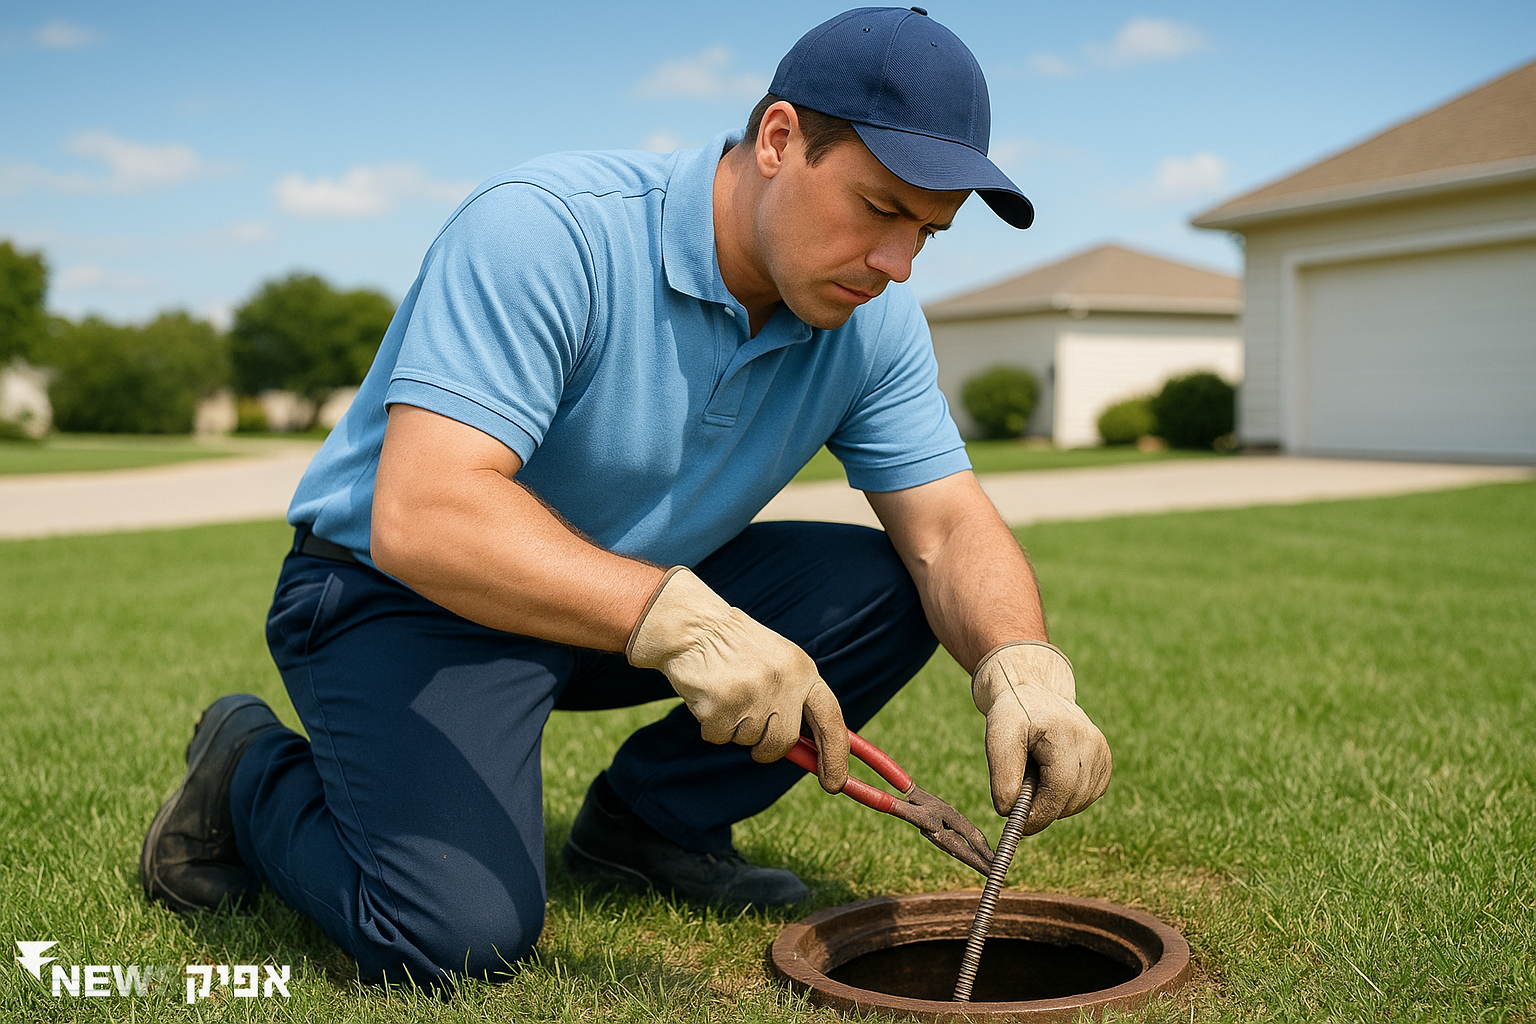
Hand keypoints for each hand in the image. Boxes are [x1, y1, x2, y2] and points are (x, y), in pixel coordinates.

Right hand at [627, 567, 849, 792]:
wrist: (694, 626)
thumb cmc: (737, 650)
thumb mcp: (778, 666)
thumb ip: (795, 703)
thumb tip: (812, 754)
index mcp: (803, 670)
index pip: (831, 720)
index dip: (835, 756)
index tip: (834, 784)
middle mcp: (783, 683)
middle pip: (782, 743)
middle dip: (765, 747)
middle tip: (748, 722)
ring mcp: (752, 694)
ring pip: (747, 742)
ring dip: (733, 727)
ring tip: (725, 692)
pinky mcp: (722, 705)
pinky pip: (718, 737)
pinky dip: (710, 724)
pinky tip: (708, 695)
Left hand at [972, 642, 1111, 834]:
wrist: (1034, 693)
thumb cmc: (1013, 715)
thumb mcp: (998, 737)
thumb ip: (1002, 774)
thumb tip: (1008, 811)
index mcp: (1067, 734)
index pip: (1059, 791)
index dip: (1038, 814)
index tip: (1017, 822)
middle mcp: (1093, 744)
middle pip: (1070, 801)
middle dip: (1042, 806)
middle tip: (1022, 786)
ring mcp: (1103, 754)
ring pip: (1079, 802)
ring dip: (1053, 801)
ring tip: (1036, 772)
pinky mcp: (1105, 763)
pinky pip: (1086, 797)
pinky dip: (1065, 796)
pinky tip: (1051, 774)